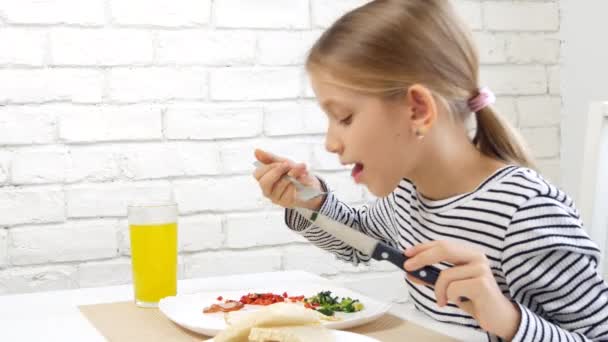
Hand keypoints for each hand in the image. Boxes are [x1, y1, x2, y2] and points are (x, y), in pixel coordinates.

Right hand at [252, 149, 324, 209]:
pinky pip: (289, 193)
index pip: (257, 174)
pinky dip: (296, 185)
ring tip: (299, 172)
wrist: (310, 185)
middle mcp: (268, 190)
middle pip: (264, 183)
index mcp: (265, 179)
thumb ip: (270, 158)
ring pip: (278, 186)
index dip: (269, 167)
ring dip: (291, 176)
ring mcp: (276, 198)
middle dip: (277, 172)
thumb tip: (256, 151)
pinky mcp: (286, 203)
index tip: (282, 163)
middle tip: (288, 165)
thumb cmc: (294, 174)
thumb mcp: (283, 163)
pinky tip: (300, 183)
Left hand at [404, 240, 520, 339]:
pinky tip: (460, 303)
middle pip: (443, 249)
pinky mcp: (482, 284)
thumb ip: (432, 276)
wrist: (497, 316)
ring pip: (445, 275)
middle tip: (408, 268)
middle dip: (422, 258)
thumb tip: (410, 271)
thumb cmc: (472, 298)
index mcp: (469, 253)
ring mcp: (481, 269)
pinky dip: (450, 298)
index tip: (406, 253)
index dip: (423, 247)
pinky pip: (453, 289)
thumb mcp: (448, 285)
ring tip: (443, 300)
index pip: (442, 244)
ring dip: (438, 291)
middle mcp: (477, 256)